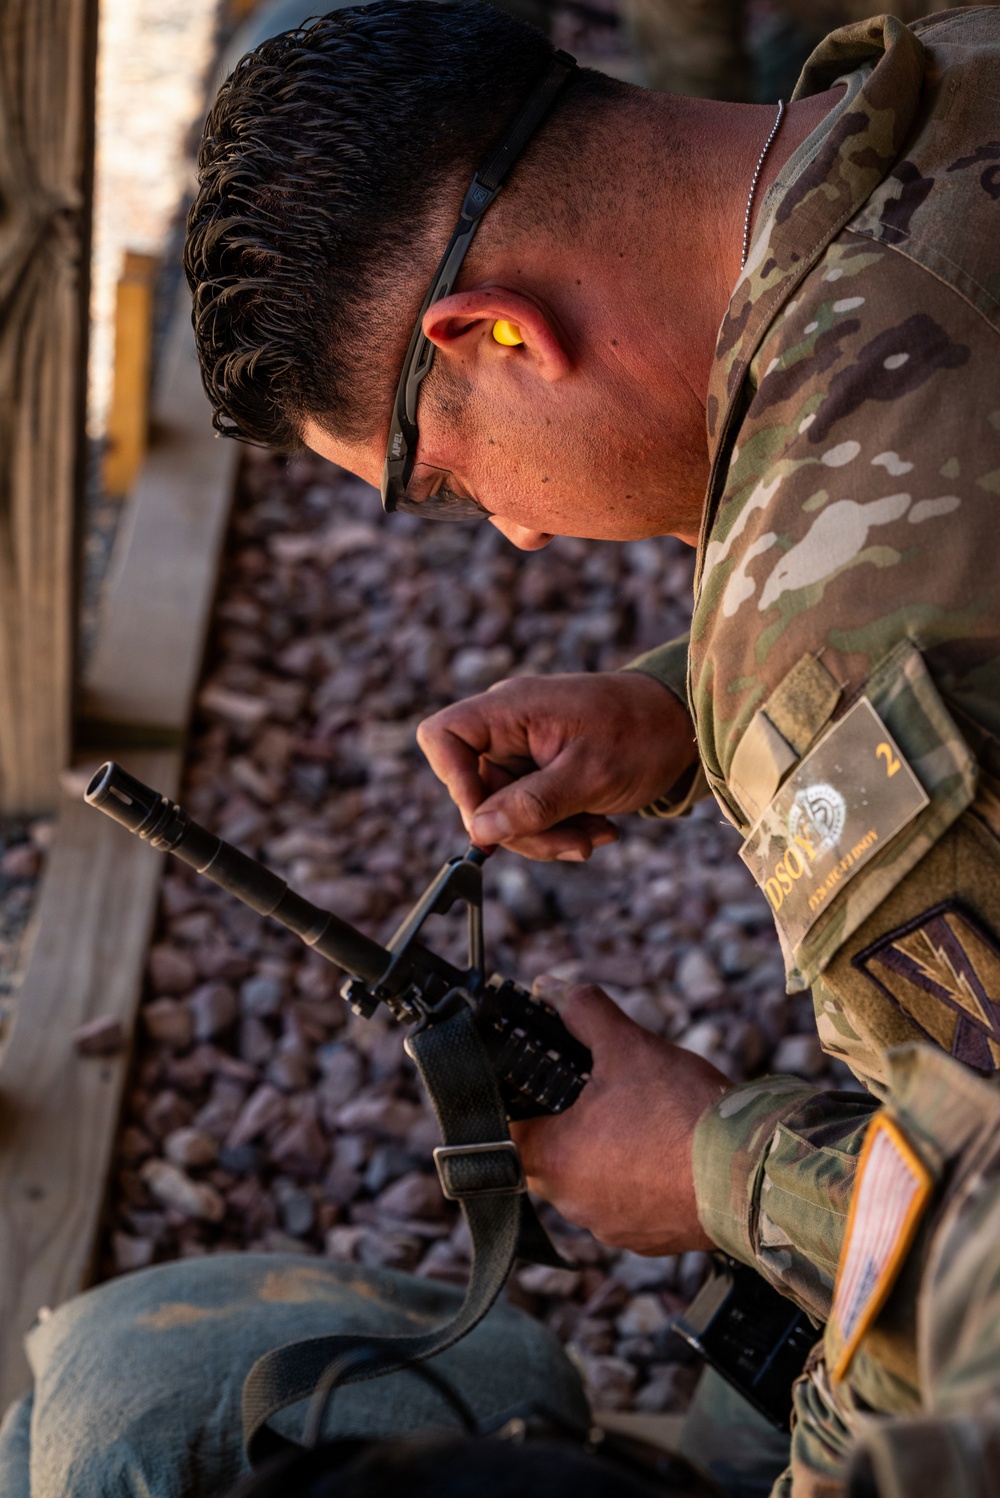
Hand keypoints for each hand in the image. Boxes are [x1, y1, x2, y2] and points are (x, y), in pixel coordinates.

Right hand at [416, 671, 696, 860]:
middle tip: (570, 844)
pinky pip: (530, 811)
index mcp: (511, 709)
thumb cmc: (642, 733)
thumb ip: (533, 804)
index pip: (443, 737)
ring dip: (546, 835)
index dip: (452, 780)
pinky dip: (559, 829)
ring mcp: (523, 749)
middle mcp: (509, 726)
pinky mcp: (541, 771)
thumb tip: (480, 831)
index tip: (489, 819)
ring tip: (595, 837)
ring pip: (504, 810)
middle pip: (475, 788)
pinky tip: (597, 829)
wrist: (683, 724)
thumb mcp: (591, 776)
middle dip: (520, 828)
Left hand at [512, 981, 728, 1254]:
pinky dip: (641, 1181)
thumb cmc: (682, 1112)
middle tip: (603, 1094)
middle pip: (551, 1155)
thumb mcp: (628, 1046)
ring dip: (608, 1155)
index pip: (510, 1129)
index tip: (546, 1081)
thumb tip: (550, 987)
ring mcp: (611, 1228)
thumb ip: (583, 1012)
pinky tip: (667, 1153)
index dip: (524, 1099)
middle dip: (571, 1123)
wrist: (752, 1174)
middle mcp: (572, 1204)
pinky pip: (629, 1206)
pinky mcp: (648, 1241)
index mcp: (553, 1159)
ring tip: (643, 1120)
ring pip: (592, 1182)